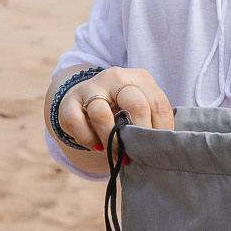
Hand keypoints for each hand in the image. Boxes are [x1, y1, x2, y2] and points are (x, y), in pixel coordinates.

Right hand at [52, 66, 174, 154]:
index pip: (158, 103)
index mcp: (139, 77)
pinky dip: (88, 139)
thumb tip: (161, 148)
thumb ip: (150, 119)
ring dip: (112, 140)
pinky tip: (97, 146)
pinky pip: (76, 122)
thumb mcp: (138, 105)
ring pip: (101, 114)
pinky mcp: (69, 102)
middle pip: (134, 105)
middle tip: (139, 153)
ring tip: (117, 154)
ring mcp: (90, 87)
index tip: (159, 148)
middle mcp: (115, 77)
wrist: (85, 96)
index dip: (160, 129)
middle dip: (139, 135)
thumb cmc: (120, 107)